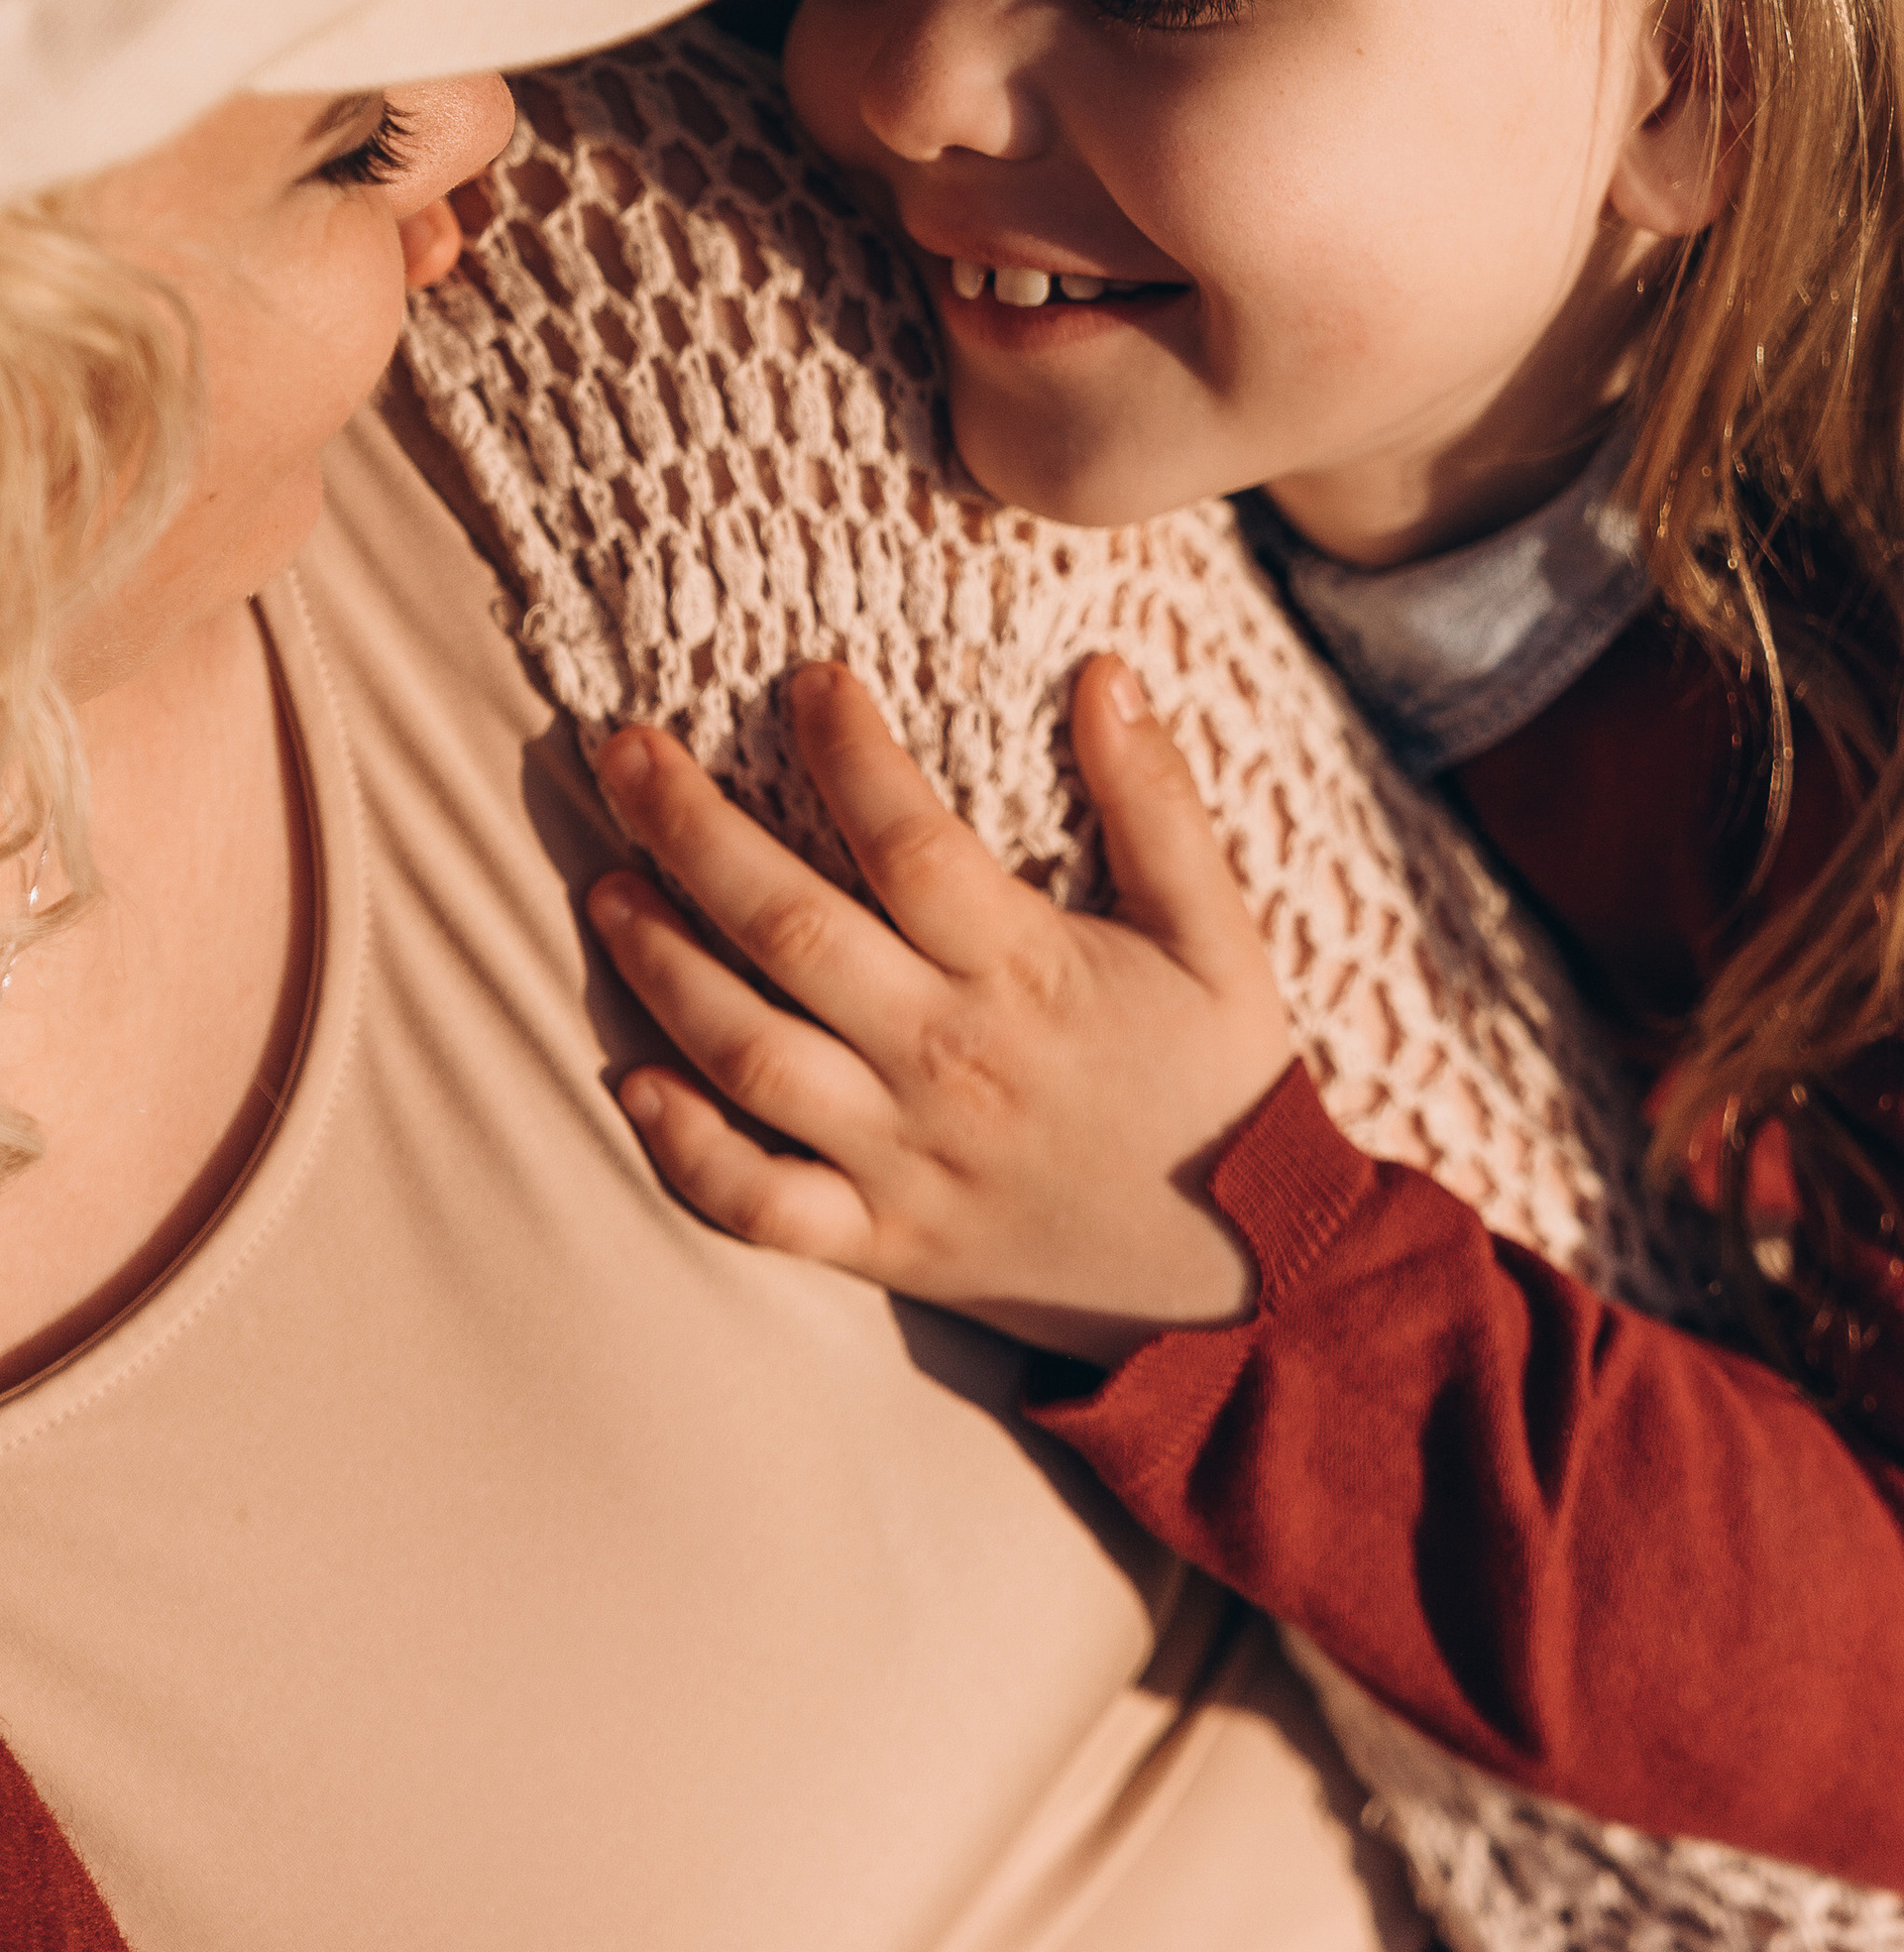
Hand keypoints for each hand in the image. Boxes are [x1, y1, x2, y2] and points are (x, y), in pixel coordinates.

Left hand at [586, 657, 1296, 1364]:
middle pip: (792, 933)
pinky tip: (632, 1080)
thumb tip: (1107, 672)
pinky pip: (760, 1205)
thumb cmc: (1223, 1087)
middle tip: (623, 753)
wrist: (1250, 1279)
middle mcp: (947, 1062)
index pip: (910, 842)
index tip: (807, 678)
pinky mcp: (883, 1242)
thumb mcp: (1220, 936)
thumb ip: (1159, 803)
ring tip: (606, 886)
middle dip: (693, 833)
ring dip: (664, 969)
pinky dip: (686, 1152)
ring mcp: (904, 1160)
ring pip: (750, 1058)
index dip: (849, 751)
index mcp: (1028, 976)